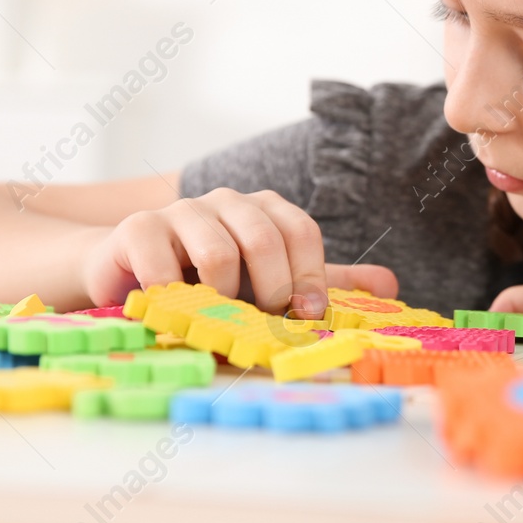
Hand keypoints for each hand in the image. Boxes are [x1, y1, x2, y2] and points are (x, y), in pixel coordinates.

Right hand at [80, 187, 397, 317]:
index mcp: (264, 211)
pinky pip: (162, 263)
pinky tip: (172, 311)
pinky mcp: (138, 229)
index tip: (308, 314)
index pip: (301, 231)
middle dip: (271, 288)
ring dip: (222, 297)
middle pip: (264, 236)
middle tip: (262, 319)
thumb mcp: (271, 285)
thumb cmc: (211, 283)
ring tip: (212, 315)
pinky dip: (172, 297)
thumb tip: (390, 286)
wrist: (133, 274)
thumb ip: (325, 285)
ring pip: (217, 251)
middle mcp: (227, 202)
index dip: (310, 275)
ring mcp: (182, 211)